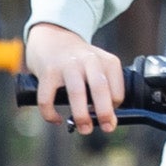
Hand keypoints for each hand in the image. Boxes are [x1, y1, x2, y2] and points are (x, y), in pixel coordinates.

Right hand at [28, 19, 130, 135]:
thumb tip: (109, 121)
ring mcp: (67, 65)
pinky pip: (47, 98)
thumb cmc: (80, 61)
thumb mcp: (100, 67)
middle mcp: (89, 60)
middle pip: (100, 87)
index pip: (118, 90)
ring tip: (84, 129)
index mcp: (107, 61)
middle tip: (107, 128)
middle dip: (104, 112)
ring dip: (81, 115)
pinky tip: (56, 120)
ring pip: (76, 92)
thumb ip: (106, 91)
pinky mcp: (47, 71)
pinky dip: (50, 114)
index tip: (109, 116)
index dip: (115, 107)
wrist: (53, 37)